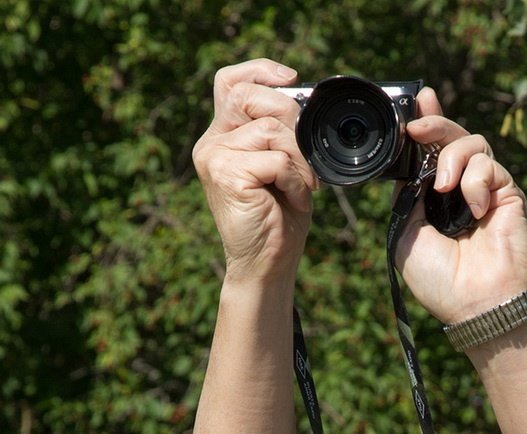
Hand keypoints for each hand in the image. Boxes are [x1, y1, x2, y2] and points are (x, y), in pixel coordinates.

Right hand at [192, 59, 319, 283]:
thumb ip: (281, 134)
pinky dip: (296, 180)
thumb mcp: (283, 168)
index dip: (260, 70)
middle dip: (292, 118)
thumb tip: (302, 102)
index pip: (231, 82)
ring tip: (304, 188)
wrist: (267, 265)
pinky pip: (276, 159)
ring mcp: (214, 158)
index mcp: (224, 137)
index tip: (291, 79)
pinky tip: (295, 201)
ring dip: (300, 160)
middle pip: (251, 96)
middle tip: (307, 157)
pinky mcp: (225, 174)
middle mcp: (212, 143)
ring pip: (271, 128)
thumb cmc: (278, 220)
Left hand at [395, 89, 526, 324]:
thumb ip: (405, 196)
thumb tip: (409, 162)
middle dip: (434, 125)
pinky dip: (477, 181)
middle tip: (418, 127)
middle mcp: (459, 192)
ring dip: (453, 158)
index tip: (414, 105)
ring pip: (472, 144)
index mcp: (432, 201)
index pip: (429, 154)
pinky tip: (475, 208)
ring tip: (444, 188)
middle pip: (450, 140)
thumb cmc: (440, 281)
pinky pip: (491, 166)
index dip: (425, 125)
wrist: (476, 303)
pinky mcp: (508, 195)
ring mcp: (485, 192)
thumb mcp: (404, 234)